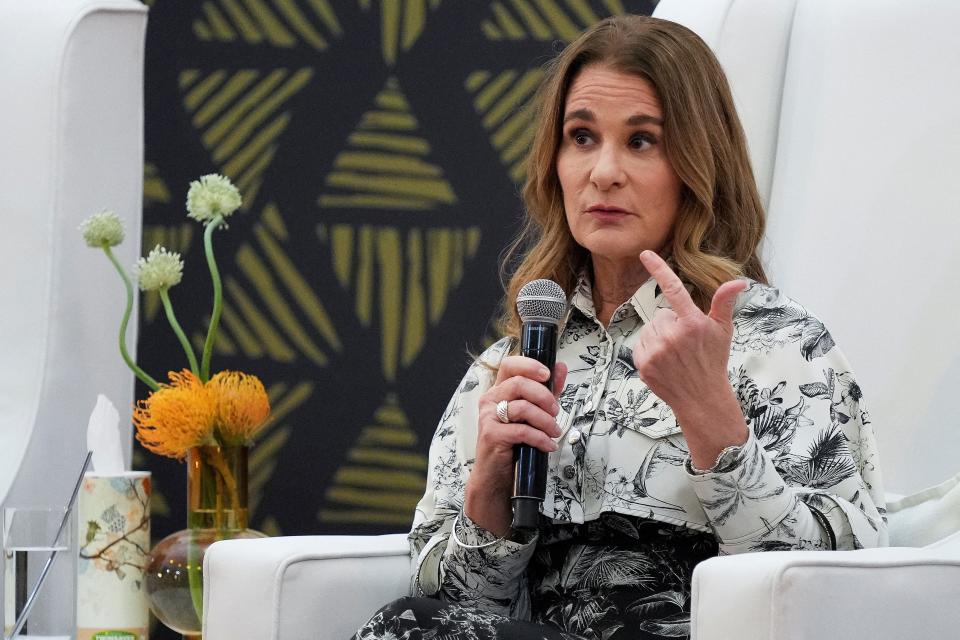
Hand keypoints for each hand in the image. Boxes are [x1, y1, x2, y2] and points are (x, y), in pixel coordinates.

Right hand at [464, 356, 567, 535]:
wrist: (495, 475)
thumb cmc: (513, 443)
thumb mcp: (533, 414)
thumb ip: (546, 391)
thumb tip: (560, 368)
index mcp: (499, 391)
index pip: (510, 365)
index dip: (529, 365)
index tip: (547, 375)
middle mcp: (490, 400)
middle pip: (519, 383)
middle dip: (544, 396)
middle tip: (556, 411)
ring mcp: (488, 416)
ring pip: (523, 407)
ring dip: (545, 421)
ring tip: (554, 432)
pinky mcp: (491, 434)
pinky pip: (522, 430)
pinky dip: (540, 438)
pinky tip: (547, 445)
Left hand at [634, 250, 747, 468]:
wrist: (701, 398)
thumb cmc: (713, 361)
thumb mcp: (723, 331)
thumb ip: (724, 303)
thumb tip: (739, 282)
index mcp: (692, 323)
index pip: (673, 289)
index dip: (659, 269)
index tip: (645, 254)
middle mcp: (672, 335)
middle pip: (661, 314)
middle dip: (671, 324)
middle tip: (685, 343)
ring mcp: (656, 350)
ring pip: (649, 329)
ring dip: (659, 336)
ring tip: (675, 353)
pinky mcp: (643, 364)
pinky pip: (640, 344)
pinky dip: (649, 349)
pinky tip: (664, 361)